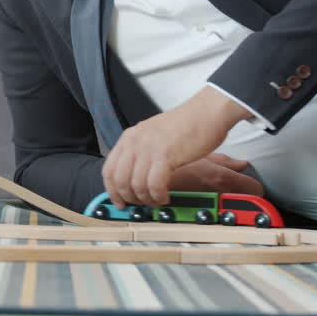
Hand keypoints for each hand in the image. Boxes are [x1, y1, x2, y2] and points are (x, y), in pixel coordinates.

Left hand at [102, 86, 251, 207]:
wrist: (208, 111)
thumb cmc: (187, 125)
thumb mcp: (154, 135)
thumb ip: (142, 152)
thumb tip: (136, 177)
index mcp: (130, 137)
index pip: (109, 170)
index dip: (112, 191)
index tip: (120, 203)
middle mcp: (135, 141)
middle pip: (120, 180)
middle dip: (129, 198)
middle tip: (141, 204)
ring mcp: (148, 147)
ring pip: (136, 185)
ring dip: (146, 199)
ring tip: (157, 200)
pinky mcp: (165, 155)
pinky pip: (154, 185)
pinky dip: (158, 196)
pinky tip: (165, 197)